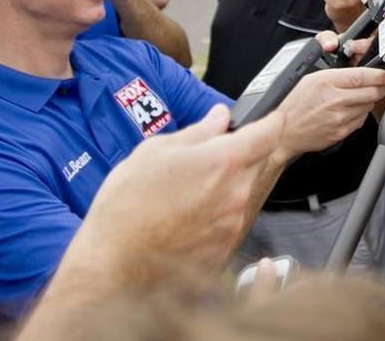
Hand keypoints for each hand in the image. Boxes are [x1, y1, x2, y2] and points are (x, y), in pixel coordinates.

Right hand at [61, 105, 283, 285]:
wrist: (114, 267)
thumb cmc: (126, 207)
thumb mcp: (153, 153)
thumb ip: (196, 132)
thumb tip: (220, 117)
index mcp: (223, 162)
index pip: (268, 133)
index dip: (271, 121)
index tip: (271, 117)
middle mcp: (237, 192)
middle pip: (255, 163)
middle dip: (238, 156)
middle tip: (204, 161)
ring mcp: (234, 223)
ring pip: (241, 192)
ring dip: (224, 187)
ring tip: (184, 195)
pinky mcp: (227, 247)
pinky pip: (230, 221)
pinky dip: (215, 215)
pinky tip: (184, 219)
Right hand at [276, 62, 384, 160]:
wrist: (284, 132)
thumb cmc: (296, 104)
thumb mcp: (312, 79)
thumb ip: (338, 74)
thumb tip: (362, 73)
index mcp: (326, 81)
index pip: (362, 76)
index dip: (381, 75)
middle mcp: (334, 99)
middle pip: (372, 92)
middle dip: (383, 87)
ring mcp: (339, 118)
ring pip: (368, 106)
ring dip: (370, 100)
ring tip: (359, 97)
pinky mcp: (341, 132)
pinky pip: (361, 120)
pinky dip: (360, 114)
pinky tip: (350, 111)